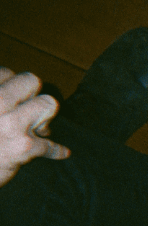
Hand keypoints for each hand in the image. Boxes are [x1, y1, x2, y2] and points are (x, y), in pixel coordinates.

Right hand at [0, 68, 69, 186]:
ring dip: (44, 118)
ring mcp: (10, 123)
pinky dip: (57, 150)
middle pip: (32, 81)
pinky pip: (49, 144)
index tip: (11, 100)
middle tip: (25, 113)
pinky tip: (63, 153)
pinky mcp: (23, 146)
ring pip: (49, 104)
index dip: (12, 87)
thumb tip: (13, 88)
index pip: (6, 73)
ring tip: (35, 130)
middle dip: (32, 96)